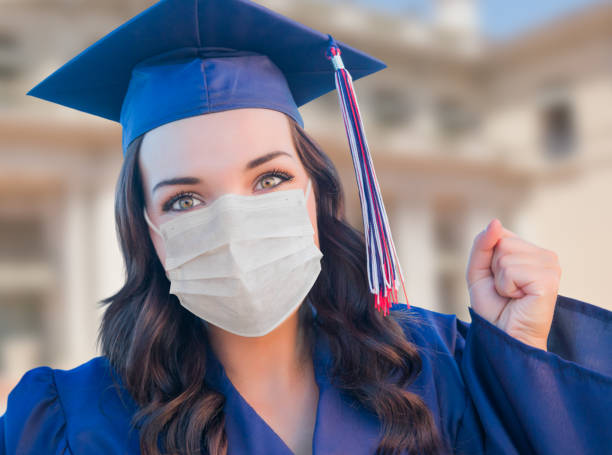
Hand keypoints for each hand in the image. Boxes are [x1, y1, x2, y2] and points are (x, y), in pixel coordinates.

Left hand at [465, 218, 561, 349]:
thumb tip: (496, 222)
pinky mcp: (549, 279)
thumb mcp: (478, 270)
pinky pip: (511, 270)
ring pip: (505, 255)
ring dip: (500, 280)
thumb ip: (482, 244)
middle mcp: (545, 255)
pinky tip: (519, 298)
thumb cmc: (493, 307)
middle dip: (493, 269)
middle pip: (502, 242)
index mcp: (531, 250)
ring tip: (512, 295)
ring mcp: (550, 266)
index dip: (488, 258)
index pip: (499, 234)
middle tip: (505, 291)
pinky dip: (506, 287)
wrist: (503, 336)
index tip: (497, 279)